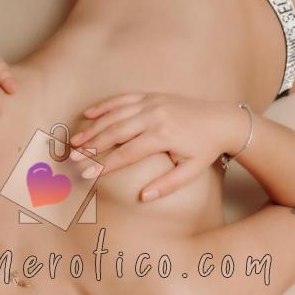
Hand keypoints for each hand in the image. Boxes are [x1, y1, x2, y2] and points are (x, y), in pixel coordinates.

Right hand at [69, 92, 244, 200]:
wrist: (222, 120)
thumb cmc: (205, 149)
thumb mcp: (191, 171)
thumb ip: (167, 186)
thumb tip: (143, 198)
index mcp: (163, 136)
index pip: (126, 153)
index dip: (105, 164)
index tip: (87, 174)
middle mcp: (155, 116)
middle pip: (115, 132)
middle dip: (92, 146)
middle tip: (73, 157)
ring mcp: (152, 103)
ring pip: (115, 114)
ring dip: (93, 127)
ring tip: (75, 141)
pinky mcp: (151, 96)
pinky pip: (123, 99)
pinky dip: (104, 106)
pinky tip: (88, 114)